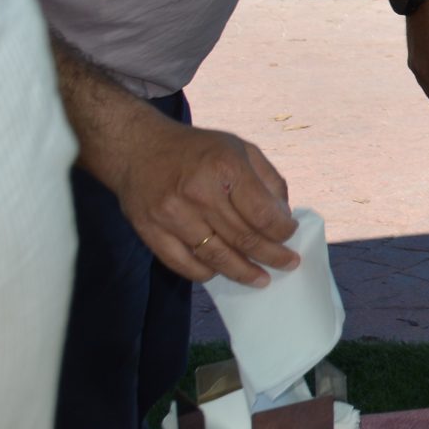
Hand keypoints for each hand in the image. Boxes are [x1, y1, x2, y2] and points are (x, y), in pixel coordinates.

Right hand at [107, 115, 300, 287]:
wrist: (137, 148)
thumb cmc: (197, 150)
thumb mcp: (240, 149)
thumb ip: (268, 180)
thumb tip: (284, 216)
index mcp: (225, 167)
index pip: (262, 213)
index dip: (282, 231)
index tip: (290, 235)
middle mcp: (198, 192)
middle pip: (243, 238)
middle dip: (272, 256)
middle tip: (288, 264)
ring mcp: (172, 215)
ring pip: (216, 256)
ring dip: (243, 273)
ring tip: (261, 279)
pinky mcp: (150, 231)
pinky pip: (184, 264)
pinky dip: (206, 273)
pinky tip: (222, 272)